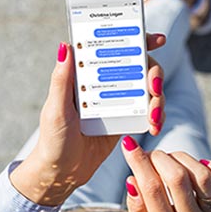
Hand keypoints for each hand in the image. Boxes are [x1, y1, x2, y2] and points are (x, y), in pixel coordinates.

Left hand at [10, 34, 166, 205]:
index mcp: (86, 73)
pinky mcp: (126, 118)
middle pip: (140, 65)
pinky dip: (156, 115)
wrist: (62, 172)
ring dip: (158, 99)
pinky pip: (148, 110)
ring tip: (154, 118)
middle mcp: (105, 81)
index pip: (114, 47)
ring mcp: (118, 100)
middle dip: (154, 73)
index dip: (137, 39)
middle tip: (155, 88)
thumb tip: (66, 46)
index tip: (157, 39)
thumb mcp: (56, 109)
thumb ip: (61, 79)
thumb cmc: (53, 139)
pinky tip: (154, 126)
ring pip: (149, 88)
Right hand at [120, 136, 210, 211]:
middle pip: (178, 179)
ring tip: (170, 160)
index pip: (152, 190)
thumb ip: (135, 209)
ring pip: (202, 176)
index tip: (130, 145)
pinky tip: (200, 165)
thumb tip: (133, 180)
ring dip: (182, 158)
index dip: (139, 162)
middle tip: (150, 155)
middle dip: (159, 158)